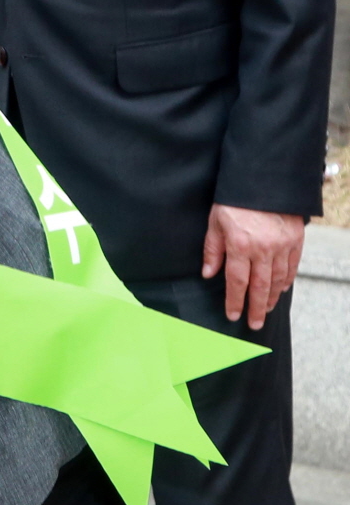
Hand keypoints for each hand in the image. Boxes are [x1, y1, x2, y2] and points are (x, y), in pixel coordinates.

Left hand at [202, 203, 304, 329]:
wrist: (262, 180)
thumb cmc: (233, 200)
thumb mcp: (215, 222)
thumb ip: (212, 250)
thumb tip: (208, 274)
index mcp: (239, 245)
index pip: (236, 282)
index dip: (234, 301)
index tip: (233, 315)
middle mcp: (263, 249)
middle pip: (260, 287)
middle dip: (256, 308)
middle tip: (254, 324)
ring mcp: (282, 245)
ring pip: (278, 279)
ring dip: (271, 297)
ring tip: (266, 310)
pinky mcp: (295, 239)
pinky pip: (292, 266)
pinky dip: (286, 280)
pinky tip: (281, 289)